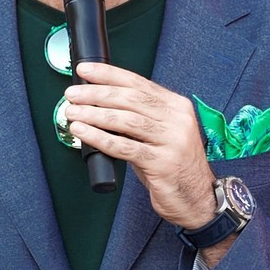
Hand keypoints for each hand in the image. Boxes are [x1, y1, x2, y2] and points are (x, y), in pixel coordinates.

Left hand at [63, 63, 216, 229]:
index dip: (109, 74)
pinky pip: (124, 147)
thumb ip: (139, 117)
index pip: (138, 83)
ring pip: (126, 120)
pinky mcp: (162, 163)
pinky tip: (83, 133)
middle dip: (96, 93)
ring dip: (94, 114)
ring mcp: (172, 141)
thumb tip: (100, 105)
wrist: (196, 198)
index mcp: (176, 106)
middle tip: (73, 94)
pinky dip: (99, 138)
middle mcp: (177, 119)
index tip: (85, 71)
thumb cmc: (173, 166)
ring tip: (73, 113)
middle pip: (131, 98)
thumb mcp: (161, 134)